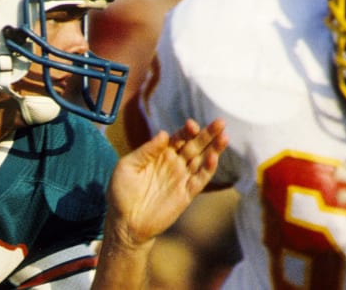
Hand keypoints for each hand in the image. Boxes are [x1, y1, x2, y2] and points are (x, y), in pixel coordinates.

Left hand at [106, 118, 227, 245]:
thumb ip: (146, 151)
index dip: (187, 130)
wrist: (125, 222)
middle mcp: (173, 164)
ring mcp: (181, 178)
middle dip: (207, 134)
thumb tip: (164, 133)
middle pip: (194, 145)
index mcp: (159, 154)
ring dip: (214, 149)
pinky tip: (213, 157)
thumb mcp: (127, 166)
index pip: (178, 137)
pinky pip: (200, 179)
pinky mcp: (186, 194)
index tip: (191, 125)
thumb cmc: (121, 192)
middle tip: (220, 122)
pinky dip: (208, 169)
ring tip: (224, 136)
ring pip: (202, 160)